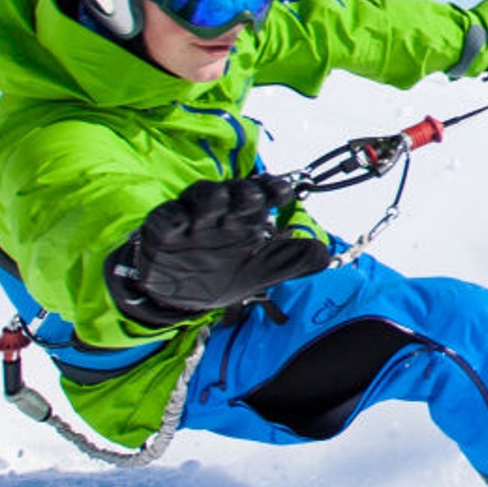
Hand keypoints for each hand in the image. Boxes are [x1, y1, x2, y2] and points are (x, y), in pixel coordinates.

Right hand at [106, 175, 329, 323]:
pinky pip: (165, 218)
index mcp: (245, 218)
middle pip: (233, 191)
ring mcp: (191, 221)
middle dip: (244, 191)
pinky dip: (172, 217)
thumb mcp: (260, 272)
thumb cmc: (222, 273)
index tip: (282, 193)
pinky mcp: (162, 232)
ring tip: (218, 202)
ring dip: (210, 197)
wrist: (178, 296)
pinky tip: (179, 221)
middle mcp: (220, 214)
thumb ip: (292, 262)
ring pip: (200, 196)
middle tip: (254, 198)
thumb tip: (324, 253)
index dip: (273, 190)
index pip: (263, 194)